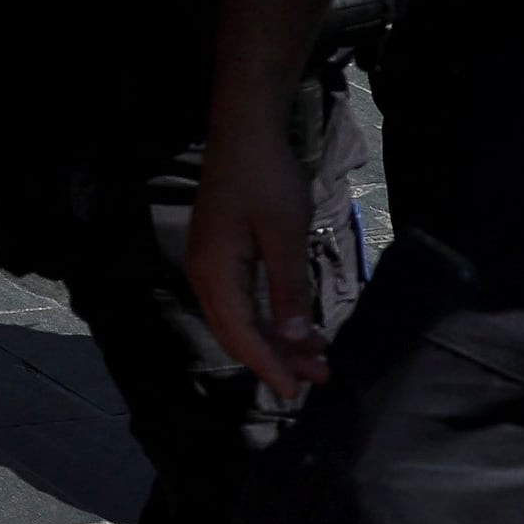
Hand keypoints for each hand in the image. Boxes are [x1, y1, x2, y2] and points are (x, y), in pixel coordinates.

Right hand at [181, 127, 331, 403]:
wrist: (246, 133)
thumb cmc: (266, 179)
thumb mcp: (286, 235)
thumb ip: (290, 288)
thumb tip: (294, 338)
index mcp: (215, 274)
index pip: (241, 334)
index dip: (269, 365)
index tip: (297, 390)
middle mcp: (205, 275)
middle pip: (236, 333)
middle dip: (276, 359)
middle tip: (318, 378)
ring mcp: (211, 265)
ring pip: (241, 319)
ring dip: (276, 340)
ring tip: (316, 356)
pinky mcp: (222, 255)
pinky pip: (243, 301)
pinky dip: (270, 319)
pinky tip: (297, 325)